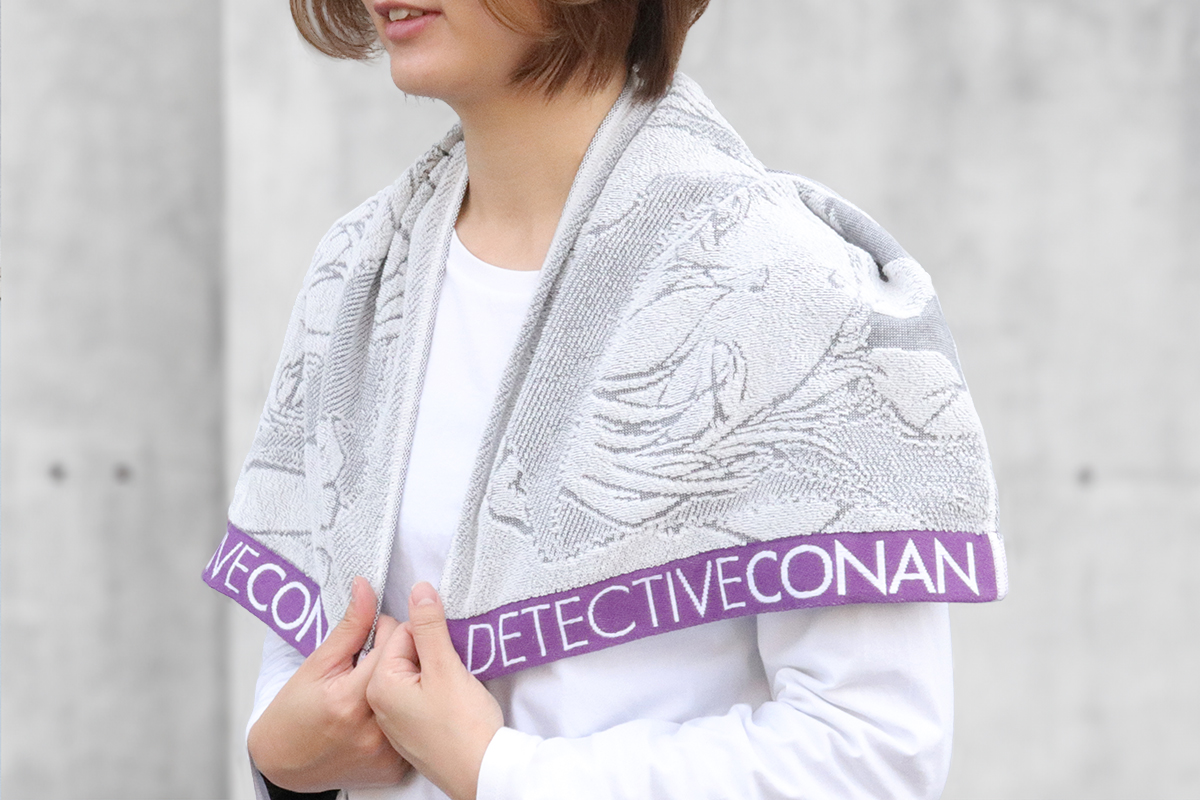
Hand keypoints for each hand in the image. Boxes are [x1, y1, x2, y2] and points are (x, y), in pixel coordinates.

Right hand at [248, 577, 410, 791]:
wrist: (283, 764)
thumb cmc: (294, 710)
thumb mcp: (317, 664)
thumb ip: (350, 626)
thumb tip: (366, 585)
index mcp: (350, 699)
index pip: (392, 645)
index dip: (386, 632)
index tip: (375, 634)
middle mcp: (372, 730)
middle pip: (409, 673)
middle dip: (400, 657)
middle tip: (378, 658)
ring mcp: (385, 754)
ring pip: (416, 702)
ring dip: (407, 686)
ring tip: (387, 683)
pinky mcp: (393, 770)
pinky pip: (413, 733)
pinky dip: (406, 718)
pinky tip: (392, 712)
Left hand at [366, 582, 504, 799]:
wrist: (482, 773)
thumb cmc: (463, 725)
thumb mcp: (446, 667)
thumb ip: (430, 625)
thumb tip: (419, 589)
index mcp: (379, 685)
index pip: (403, 633)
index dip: (432, 635)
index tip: (449, 650)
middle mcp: (379, 703)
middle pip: (407, 653)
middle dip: (432, 651)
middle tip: (452, 669)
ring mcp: (394, 721)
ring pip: (415, 674)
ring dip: (436, 671)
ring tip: (454, 688)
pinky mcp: (411, 731)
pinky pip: (419, 696)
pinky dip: (436, 692)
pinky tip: (452, 703)